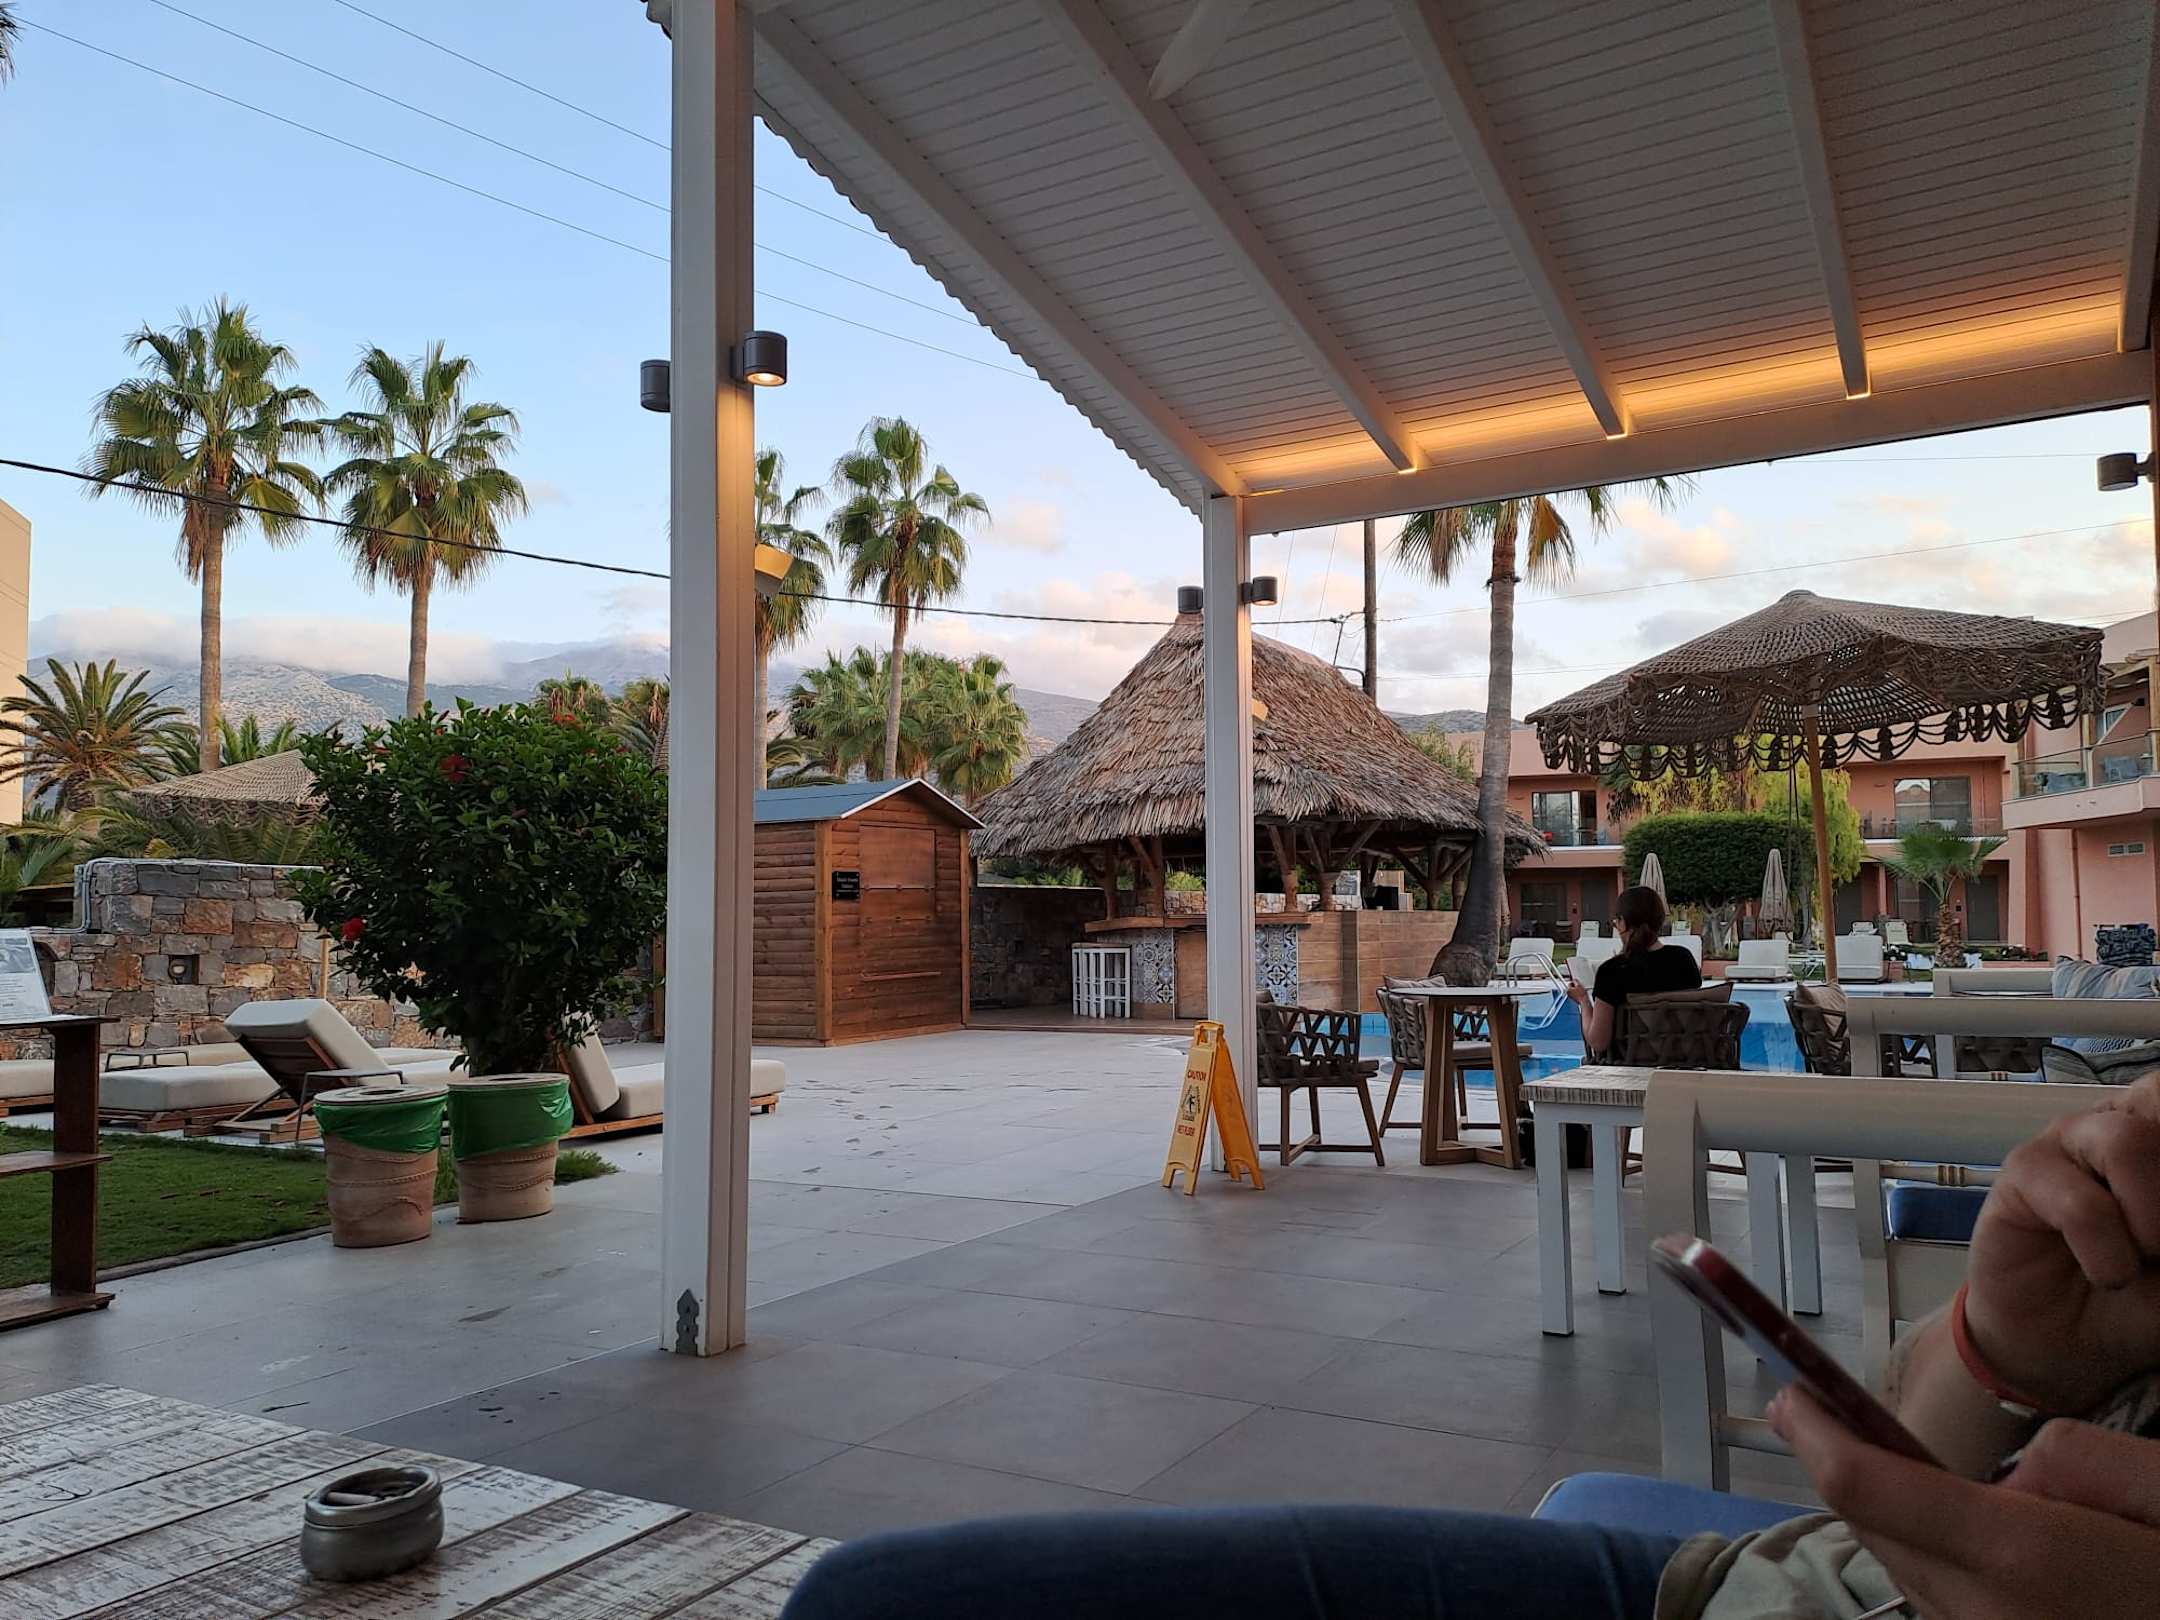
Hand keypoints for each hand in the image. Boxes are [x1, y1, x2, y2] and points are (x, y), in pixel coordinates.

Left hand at [1563, 979, 1588, 1005]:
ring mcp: (1570, 996)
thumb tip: (1574, 979)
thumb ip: (1575, 980)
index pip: (1570, 983)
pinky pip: (1574, 993)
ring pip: (1573, 989)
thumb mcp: (1579, 985)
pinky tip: (1580, 993)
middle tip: (1579, 987)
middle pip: (1571, 986)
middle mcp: (1568, 993)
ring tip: (1580, 990)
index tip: (1577, 982)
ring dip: (1576, 989)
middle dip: (1575, 986)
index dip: (1574, 982)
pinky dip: (1577, 992)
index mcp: (1568, 989)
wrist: (1584, 1001)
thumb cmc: (1581, 995)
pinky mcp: (1573, 998)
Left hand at [1773, 1389, 2159, 1617]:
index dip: (1816, 1434)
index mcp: (2022, 1556)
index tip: (1789, 1392)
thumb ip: (2076, 1457)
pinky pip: (1940, 1600)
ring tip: (1877, 1457)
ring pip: (1901, 1567)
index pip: (1869, 1489)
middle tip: (1815, 1406)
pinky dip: (1925, 1555)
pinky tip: (1948, 1528)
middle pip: (1871, 1527)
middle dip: (1838, 1462)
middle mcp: (1990, 1613)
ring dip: (1884, 1514)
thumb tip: (2015, 1476)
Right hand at [1962, 1074, 2159, 1413]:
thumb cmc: (2134, 1298)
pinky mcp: (2023, 1172)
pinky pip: (2082, 1205)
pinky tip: (2106, 1275)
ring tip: (2145, 1258)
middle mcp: (2118, 1123)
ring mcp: (2067, 1140)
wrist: (2063, 1343)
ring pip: (2128, 1143)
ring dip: (2152, 1221)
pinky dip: (2108, 1255)